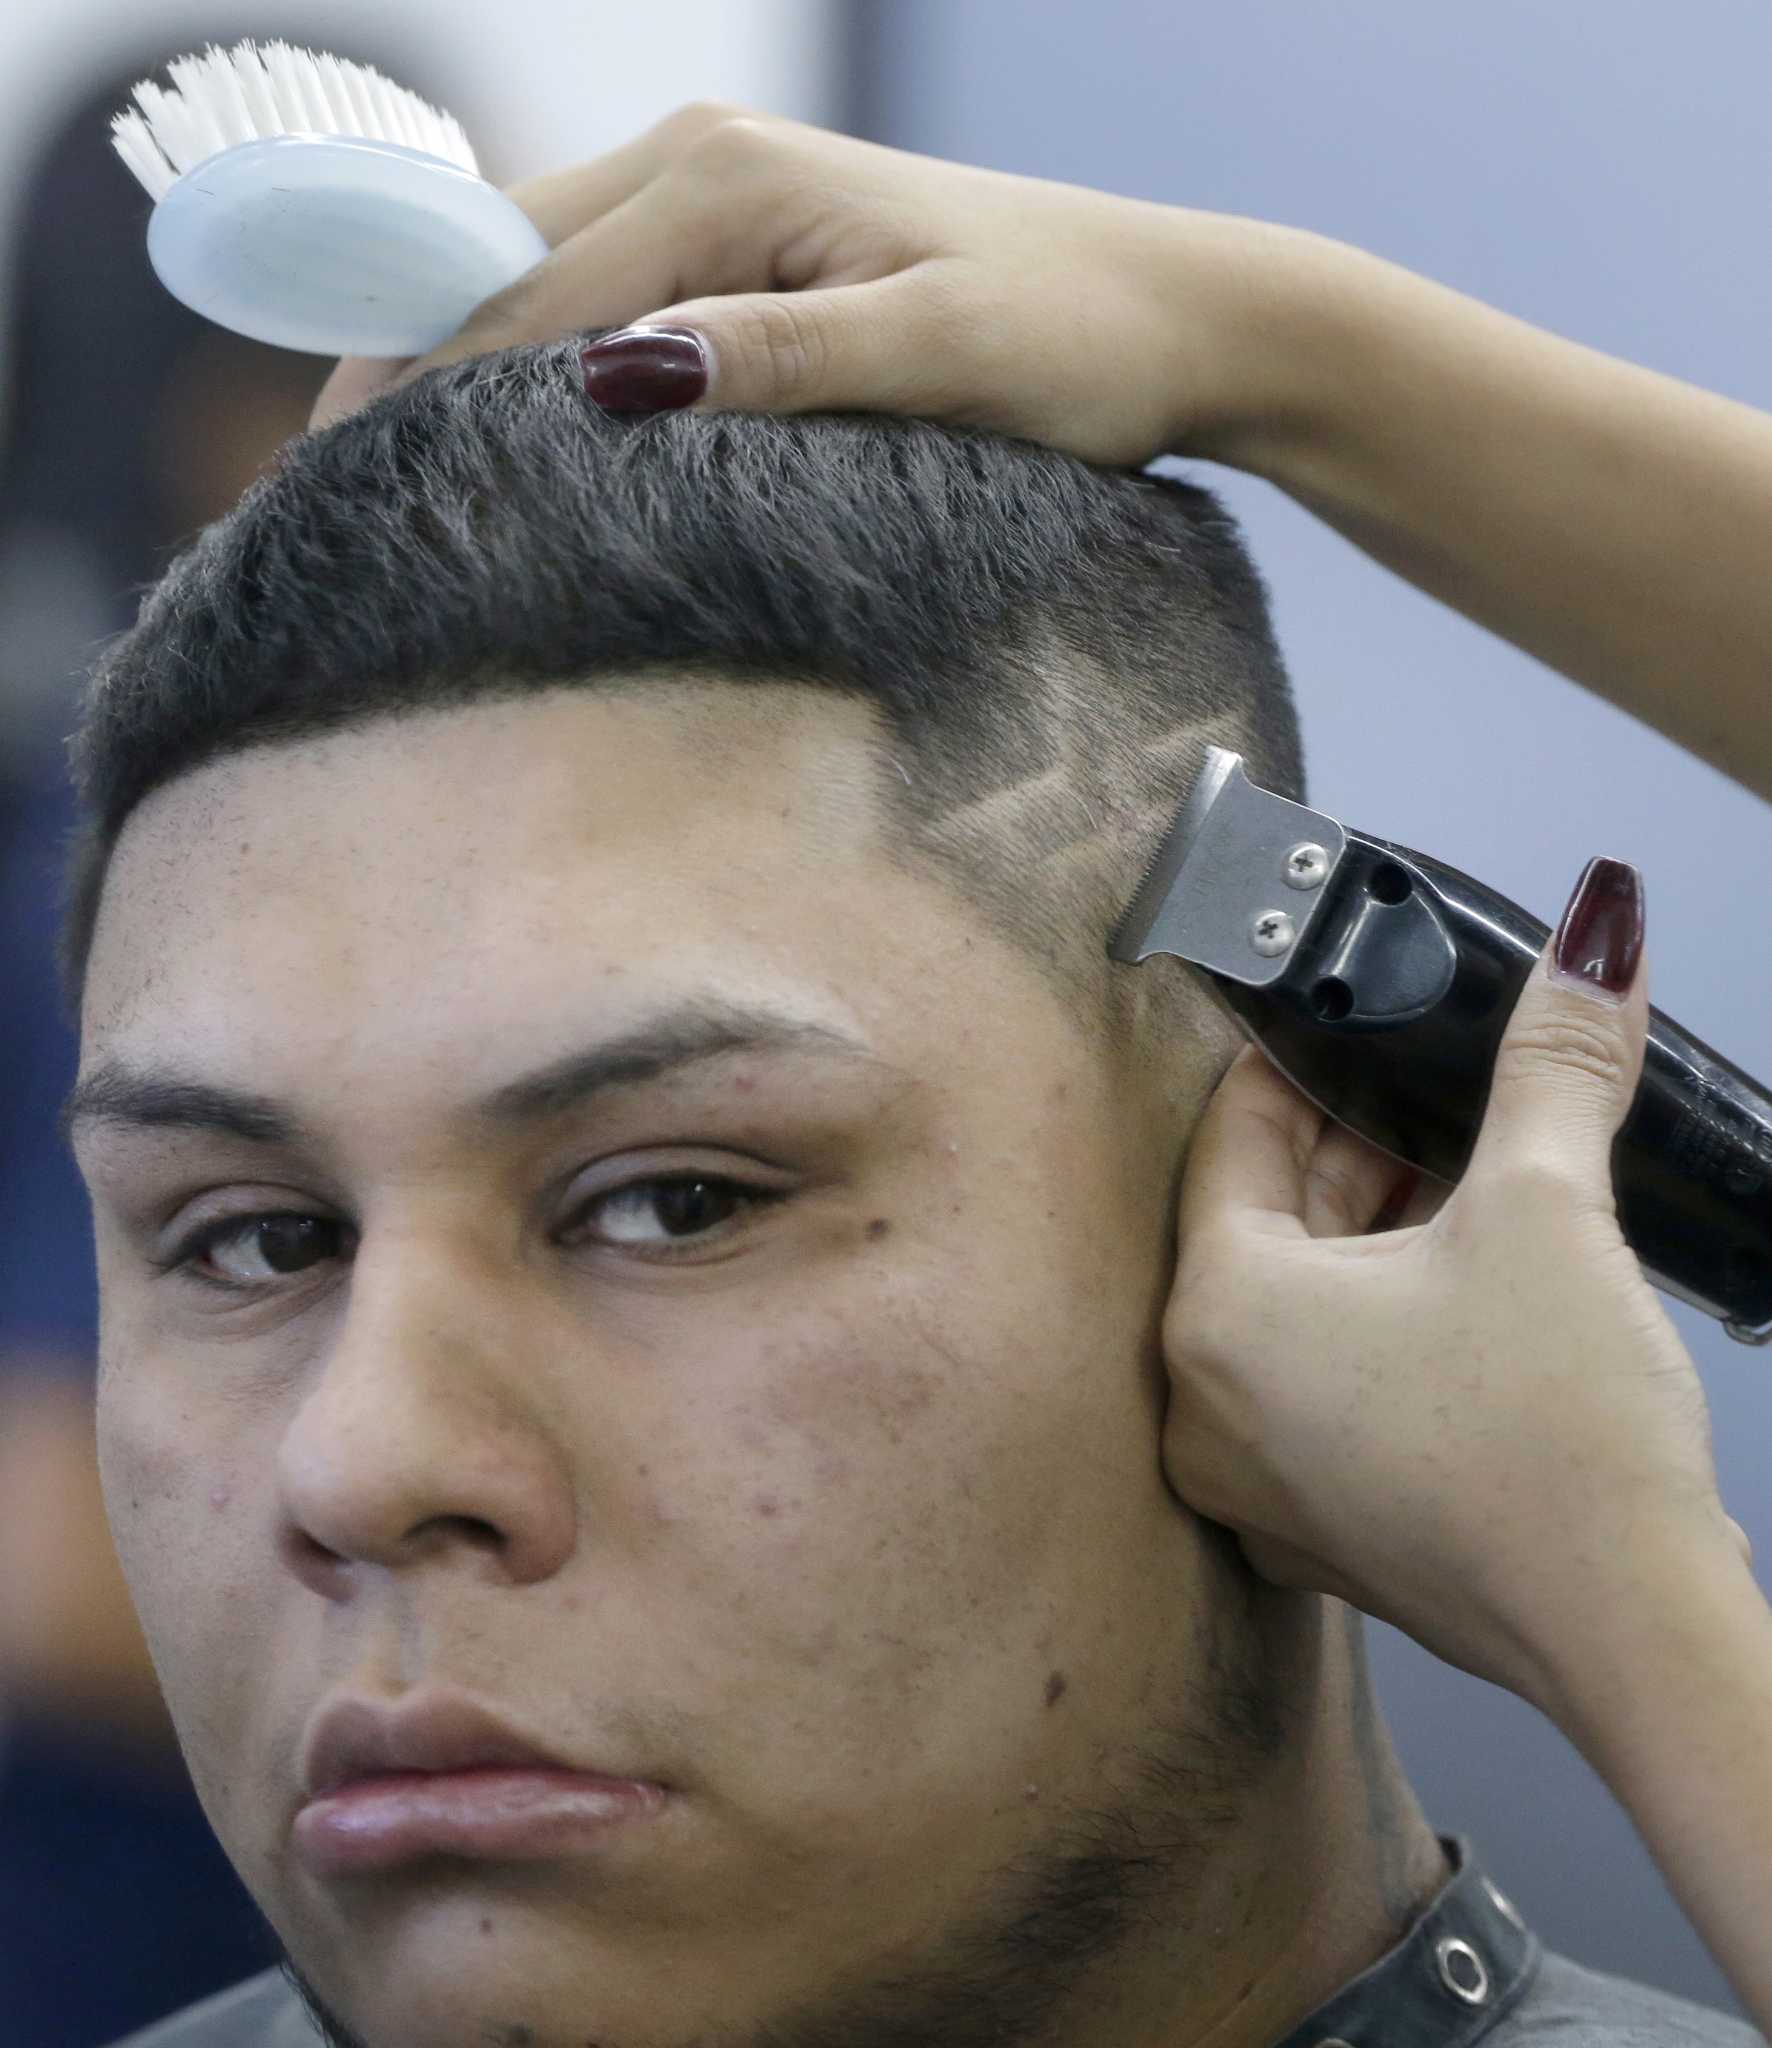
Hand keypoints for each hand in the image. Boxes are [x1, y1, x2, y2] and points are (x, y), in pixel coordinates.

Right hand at [310, 103, 1337, 469]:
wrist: (1173, 314)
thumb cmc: (1075, 339)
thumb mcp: (936, 352)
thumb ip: (777, 361)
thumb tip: (614, 380)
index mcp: (724, 180)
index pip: (522, 300)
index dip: (422, 398)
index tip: (339, 498)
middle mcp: (701, 163)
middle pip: (495, 273)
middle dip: (401, 372)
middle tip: (318, 503)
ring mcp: (718, 195)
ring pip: (533, 282)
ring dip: (453, 370)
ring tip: (379, 481)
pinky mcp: (744, 243)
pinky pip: (594, 297)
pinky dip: (527, 362)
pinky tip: (497, 434)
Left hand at [1157, 861, 1753, 1719]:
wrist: (1634, 1633)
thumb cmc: (1561, 1436)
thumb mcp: (1545, 1207)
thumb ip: (1552, 1057)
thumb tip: (1596, 929)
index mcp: (1215, 1314)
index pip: (1230, 1135)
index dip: (1300, 1065)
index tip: (1356, 1023)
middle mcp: (1203, 1406)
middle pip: (1258, 1220)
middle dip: (1347, 1150)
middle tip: (1429, 1094)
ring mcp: (1254, 1481)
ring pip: (1291, 1305)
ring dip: (1365, 1235)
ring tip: (1460, 1180)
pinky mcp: (1317, 1527)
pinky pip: (1319, 1386)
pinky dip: (1372, 1326)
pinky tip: (1456, 1289)